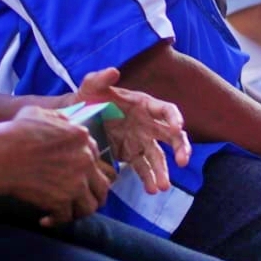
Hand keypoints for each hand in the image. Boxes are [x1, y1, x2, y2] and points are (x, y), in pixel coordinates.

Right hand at [0, 106, 112, 225]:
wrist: (1, 155)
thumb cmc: (15, 132)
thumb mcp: (39, 113)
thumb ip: (57, 119)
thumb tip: (65, 122)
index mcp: (82, 139)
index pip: (96, 158)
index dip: (88, 169)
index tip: (78, 176)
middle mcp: (85, 161)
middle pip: (102, 185)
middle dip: (93, 194)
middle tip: (81, 199)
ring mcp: (76, 183)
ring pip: (91, 206)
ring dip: (80, 211)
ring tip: (68, 213)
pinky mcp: (62, 201)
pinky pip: (66, 218)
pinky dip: (56, 222)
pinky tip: (45, 221)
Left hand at [69, 68, 190, 195]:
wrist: (77, 119)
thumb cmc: (87, 99)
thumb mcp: (90, 87)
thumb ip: (99, 79)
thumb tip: (113, 71)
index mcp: (144, 105)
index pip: (166, 110)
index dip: (175, 117)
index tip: (179, 127)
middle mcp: (148, 123)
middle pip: (172, 135)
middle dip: (181, 148)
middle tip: (183, 162)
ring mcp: (142, 140)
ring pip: (159, 157)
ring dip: (164, 171)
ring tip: (163, 187)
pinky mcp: (132, 155)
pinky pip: (144, 168)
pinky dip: (149, 179)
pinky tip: (151, 190)